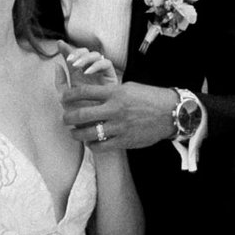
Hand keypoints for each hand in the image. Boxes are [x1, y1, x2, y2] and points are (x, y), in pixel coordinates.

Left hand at [56, 58, 177, 152]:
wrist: (171, 113)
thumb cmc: (151, 97)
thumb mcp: (129, 88)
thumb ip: (111, 92)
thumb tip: (94, 95)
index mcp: (115, 93)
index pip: (84, 92)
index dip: (69, 95)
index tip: (63, 97)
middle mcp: (114, 109)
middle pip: (81, 114)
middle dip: (68, 117)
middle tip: (64, 118)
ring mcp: (119, 127)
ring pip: (88, 133)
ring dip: (76, 134)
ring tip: (74, 133)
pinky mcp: (124, 141)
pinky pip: (101, 146)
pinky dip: (92, 145)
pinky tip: (90, 142)